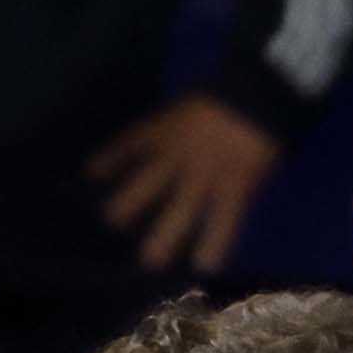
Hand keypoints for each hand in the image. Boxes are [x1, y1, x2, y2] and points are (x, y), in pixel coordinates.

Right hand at [89, 93, 283, 273]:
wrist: (254, 85)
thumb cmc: (262, 134)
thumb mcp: (261, 170)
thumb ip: (238, 196)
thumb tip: (214, 220)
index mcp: (234, 183)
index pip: (222, 224)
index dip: (211, 249)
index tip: (202, 268)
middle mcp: (201, 173)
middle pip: (176, 214)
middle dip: (160, 242)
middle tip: (146, 260)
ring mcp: (176, 151)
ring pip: (145, 184)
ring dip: (126, 206)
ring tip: (111, 220)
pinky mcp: (161, 128)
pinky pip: (131, 143)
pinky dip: (110, 156)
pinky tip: (91, 172)